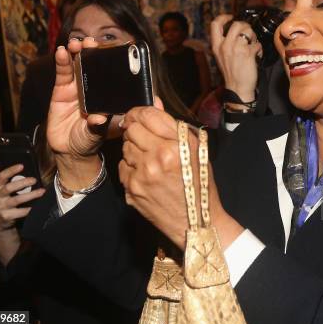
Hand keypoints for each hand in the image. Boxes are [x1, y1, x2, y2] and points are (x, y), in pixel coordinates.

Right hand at [0, 164, 44, 233]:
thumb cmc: (6, 202)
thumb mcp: (5, 192)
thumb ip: (14, 184)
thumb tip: (32, 173)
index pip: (2, 176)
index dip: (11, 170)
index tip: (21, 166)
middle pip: (9, 188)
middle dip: (22, 183)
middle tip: (34, 180)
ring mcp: (1, 207)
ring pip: (17, 200)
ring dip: (31, 195)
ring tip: (42, 191)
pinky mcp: (6, 216)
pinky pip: (21, 212)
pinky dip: (30, 208)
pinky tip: (38, 205)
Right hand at [47, 37, 109, 158]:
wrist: (70, 149)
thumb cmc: (91, 139)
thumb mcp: (100, 132)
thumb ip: (102, 124)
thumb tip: (101, 118)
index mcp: (108, 94)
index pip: (112, 73)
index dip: (112, 60)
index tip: (113, 49)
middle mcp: (94, 88)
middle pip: (95, 64)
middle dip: (94, 51)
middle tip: (93, 43)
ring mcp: (78, 87)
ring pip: (78, 65)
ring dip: (78, 51)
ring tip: (77, 43)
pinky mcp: (62, 90)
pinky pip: (63, 73)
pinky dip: (62, 62)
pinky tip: (62, 52)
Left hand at [119, 98, 242, 248]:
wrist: (195, 222)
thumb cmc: (199, 183)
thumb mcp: (195, 149)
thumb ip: (172, 124)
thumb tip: (154, 101)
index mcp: (175, 146)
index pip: (146, 115)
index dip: (140, 111)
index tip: (140, 115)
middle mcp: (156, 159)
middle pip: (131, 129)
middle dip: (135, 129)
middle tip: (144, 135)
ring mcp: (142, 175)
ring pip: (125, 147)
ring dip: (134, 148)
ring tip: (150, 157)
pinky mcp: (131, 190)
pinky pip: (123, 166)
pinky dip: (131, 166)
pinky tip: (146, 173)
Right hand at [211, 14, 261, 102]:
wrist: (238, 88)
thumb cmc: (231, 73)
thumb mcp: (221, 56)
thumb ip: (225, 43)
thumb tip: (235, 31)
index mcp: (216, 46)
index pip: (215, 24)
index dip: (224, 17)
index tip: (231, 17)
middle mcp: (225, 45)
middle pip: (236, 24)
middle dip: (245, 27)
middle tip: (248, 35)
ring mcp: (236, 49)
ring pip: (248, 31)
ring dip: (254, 36)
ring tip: (253, 45)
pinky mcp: (248, 54)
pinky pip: (257, 43)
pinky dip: (259, 48)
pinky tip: (258, 54)